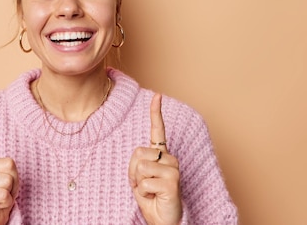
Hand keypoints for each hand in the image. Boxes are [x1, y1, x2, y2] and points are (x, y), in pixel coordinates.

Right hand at [0, 104, 18, 224]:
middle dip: (14, 180)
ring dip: (9, 192)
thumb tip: (8, 165)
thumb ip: (9, 167)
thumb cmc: (1, 197)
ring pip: (7, 179)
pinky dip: (6, 201)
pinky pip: (3, 193)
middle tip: (4, 189)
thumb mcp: (9, 179)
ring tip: (0, 197)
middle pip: (10, 164)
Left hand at [128, 94, 181, 224]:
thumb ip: (138, 163)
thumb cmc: (152, 198)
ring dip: (139, 183)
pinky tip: (155, 197)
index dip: (156, 112)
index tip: (157, 95)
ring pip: (140, 167)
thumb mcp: (140, 178)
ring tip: (150, 191)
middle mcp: (169, 158)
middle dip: (133, 172)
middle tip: (144, 185)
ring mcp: (173, 168)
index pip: (158, 130)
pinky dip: (144, 193)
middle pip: (137, 153)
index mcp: (161, 155)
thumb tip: (138, 156)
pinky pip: (144, 182)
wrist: (164, 221)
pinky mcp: (172, 181)